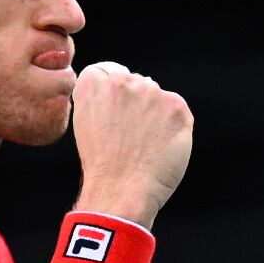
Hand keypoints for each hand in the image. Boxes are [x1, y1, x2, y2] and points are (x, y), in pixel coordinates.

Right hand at [71, 61, 193, 228]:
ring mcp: (150, 91)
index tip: (114, 116)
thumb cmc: (102, 164)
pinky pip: (177, 110)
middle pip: (135, 82)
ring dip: (154, 115)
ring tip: (144, 145)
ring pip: (157, 97)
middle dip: (136, 104)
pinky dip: (173, 127)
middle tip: (130, 137)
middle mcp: (121, 80)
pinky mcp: (175, 105)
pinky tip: (160, 146)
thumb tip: (120, 89)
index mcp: (93, 82)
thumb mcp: (86, 123)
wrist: (121, 191)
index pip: (107, 72)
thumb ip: (100, 98)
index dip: (113, 95)